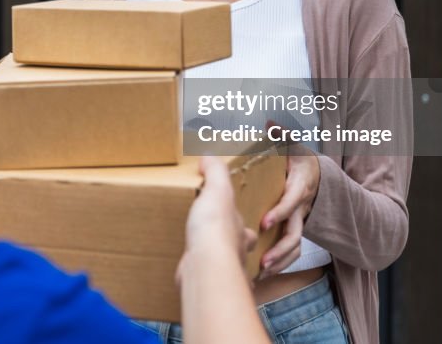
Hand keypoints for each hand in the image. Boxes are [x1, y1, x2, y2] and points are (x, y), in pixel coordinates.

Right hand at [177, 156, 257, 285]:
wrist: (206, 262)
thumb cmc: (216, 227)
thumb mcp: (218, 189)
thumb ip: (215, 171)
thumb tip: (209, 156)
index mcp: (240, 232)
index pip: (249, 232)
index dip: (246, 229)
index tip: (238, 226)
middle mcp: (235, 255)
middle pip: (238, 254)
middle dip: (232, 252)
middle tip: (220, 245)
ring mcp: (221, 272)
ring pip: (224, 271)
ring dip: (218, 267)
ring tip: (204, 260)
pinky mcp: (205, 283)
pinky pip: (204, 282)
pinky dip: (200, 280)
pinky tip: (192, 276)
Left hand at [259, 140, 319, 276]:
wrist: (320, 177)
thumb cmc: (301, 161)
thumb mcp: (294, 146)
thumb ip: (282, 136)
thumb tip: (270, 123)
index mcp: (300, 187)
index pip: (292, 202)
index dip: (280, 212)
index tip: (265, 222)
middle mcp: (302, 207)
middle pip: (296, 233)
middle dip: (280, 248)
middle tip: (263, 260)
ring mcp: (300, 220)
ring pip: (295, 246)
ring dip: (280, 260)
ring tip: (262, 272)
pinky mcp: (295, 229)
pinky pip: (291, 250)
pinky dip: (279, 262)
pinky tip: (261, 273)